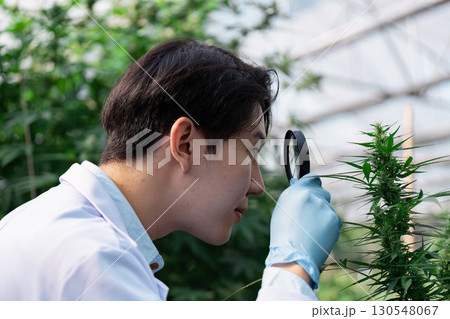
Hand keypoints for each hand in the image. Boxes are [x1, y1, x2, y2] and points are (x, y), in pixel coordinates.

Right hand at [265, 173, 341, 287]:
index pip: (312, 178)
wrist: (294, 256)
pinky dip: (326, 224)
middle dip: (316, 200)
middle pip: (321, 192)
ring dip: (320, 213)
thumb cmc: (283, 233)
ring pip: (326, 207)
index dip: (311, 183)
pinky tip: (316, 234)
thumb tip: (298, 182)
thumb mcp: (282, 208)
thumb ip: (293, 192)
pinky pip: (332, 219)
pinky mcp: (336, 222)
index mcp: (300, 192)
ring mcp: (328, 210)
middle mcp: (316, 197)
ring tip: (309, 228)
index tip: (309, 188)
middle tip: (306, 214)